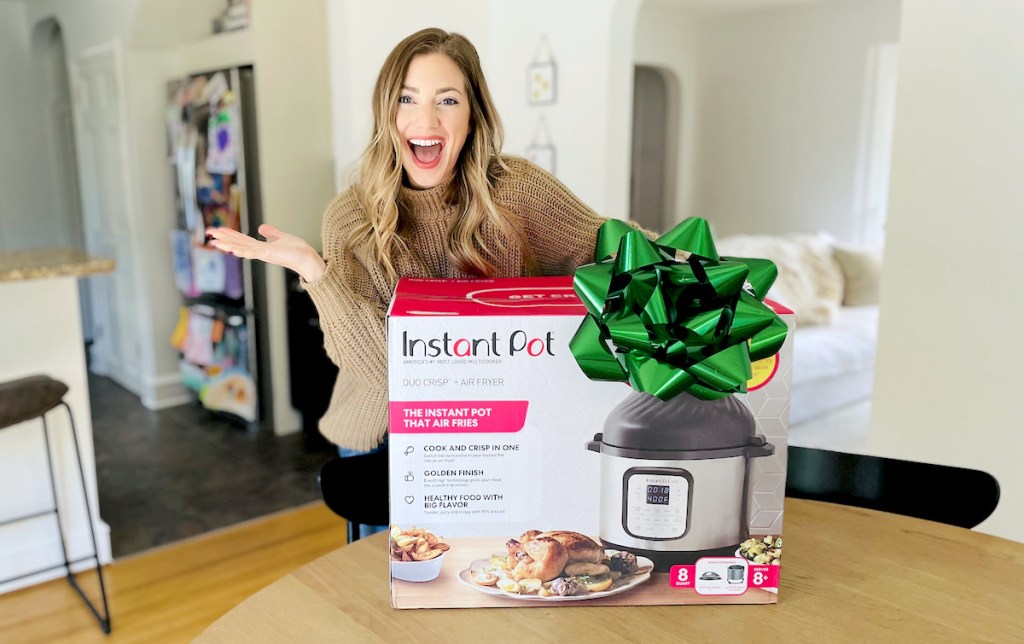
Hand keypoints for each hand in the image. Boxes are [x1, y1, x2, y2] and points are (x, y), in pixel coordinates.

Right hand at [207, 224, 325, 282]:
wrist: (307, 258)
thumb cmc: (297, 250)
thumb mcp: (281, 237)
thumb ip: (271, 233)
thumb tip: (261, 228)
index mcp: (260, 247)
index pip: (241, 239)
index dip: (229, 234)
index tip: (217, 229)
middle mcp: (259, 251)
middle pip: (236, 243)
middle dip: (223, 238)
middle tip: (208, 232)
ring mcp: (262, 254)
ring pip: (240, 247)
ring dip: (227, 244)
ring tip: (213, 241)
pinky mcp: (268, 254)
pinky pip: (252, 252)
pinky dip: (242, 251)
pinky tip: (232, 250)